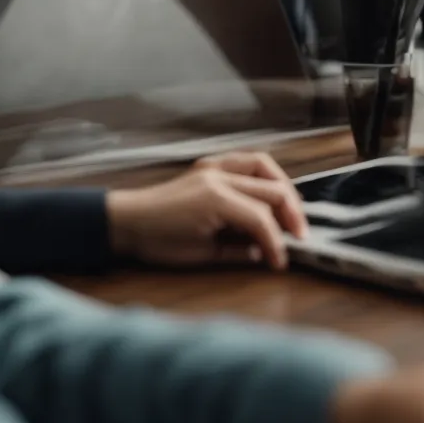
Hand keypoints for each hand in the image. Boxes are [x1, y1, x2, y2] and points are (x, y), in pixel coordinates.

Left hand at [104, 152, 307, 268]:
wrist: (124, 222)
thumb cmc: (156, 241)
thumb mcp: (200, 255)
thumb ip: (238, 251)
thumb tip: (264, 252)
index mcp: (216, 200)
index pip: (261, 219)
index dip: (277, 242)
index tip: (282, 261)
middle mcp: (219, 177)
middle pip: (272, 188)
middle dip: (291, 214)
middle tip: (299, 235)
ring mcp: (214, 167)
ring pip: (264, 165)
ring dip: (283, 186)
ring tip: (290, 209)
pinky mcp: (209, 166)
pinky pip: (246, 161)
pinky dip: (263, 173)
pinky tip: (267, 190)